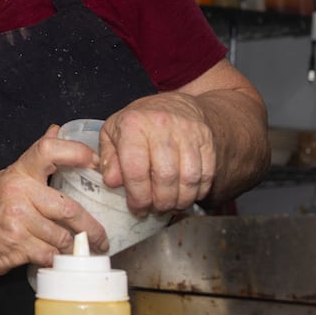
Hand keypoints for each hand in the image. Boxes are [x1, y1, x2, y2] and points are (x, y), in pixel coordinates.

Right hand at [0, 125, 108, 274]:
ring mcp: (16, 219)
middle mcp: (17, 192)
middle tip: (101, 238)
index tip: (96, 163)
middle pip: (69, 208)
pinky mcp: (16, 244)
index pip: (49, 150)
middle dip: (91, 228)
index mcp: (19, 172)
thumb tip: (56, 130)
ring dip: (73, 248)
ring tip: (78, 251)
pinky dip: (56, 260)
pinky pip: (50, 255)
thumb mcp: (10, 176)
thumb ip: (36, 159)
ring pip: (62, 237)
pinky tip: (56, 259)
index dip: (76, 152)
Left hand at [98, 92, 216, 215]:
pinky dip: (197, 192)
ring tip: (169, 205)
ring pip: (188, 178)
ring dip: (179, 200)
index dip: (137, 195)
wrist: (173, 106)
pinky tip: (185, 195)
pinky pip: (206, 175)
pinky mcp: (207, 140)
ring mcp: (188, 132)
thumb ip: (108, 159)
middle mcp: (162, 125)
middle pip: (165, 177)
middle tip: (154, 209)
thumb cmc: (138, 124)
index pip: (135, 169)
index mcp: (133, 124)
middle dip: (160, 202)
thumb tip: (111, 181)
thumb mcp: (112, 134)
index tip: (137, 208)